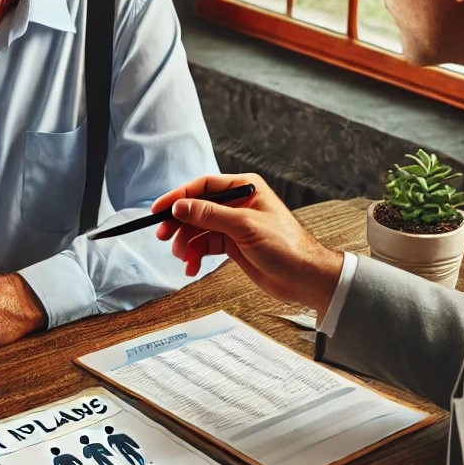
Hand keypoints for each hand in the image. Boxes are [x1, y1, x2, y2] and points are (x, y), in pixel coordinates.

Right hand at [152, 173, 342, 314]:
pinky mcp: (233, 245)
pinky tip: (192, 266)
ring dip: (187, 243)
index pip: (203, 186)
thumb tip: (180, 206)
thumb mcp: (244, 226)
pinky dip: (196, 255)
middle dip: (179, 224)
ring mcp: (234, 225)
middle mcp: (237, 204)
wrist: (305, 278)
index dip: (178, 197)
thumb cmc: (287, 246)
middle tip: (163, 236)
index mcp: (244, 188)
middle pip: (197, 208)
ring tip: (183, 257)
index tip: (159, 210)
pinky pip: (206, 246)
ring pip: (199, 229)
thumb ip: (209, 215)